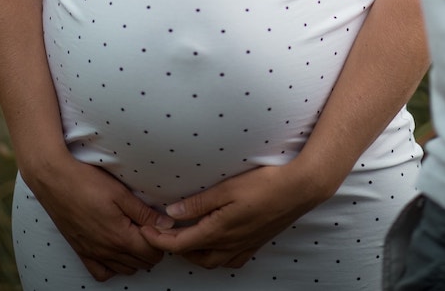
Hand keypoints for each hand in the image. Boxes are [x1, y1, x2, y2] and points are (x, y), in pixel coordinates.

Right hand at [25, 156, 168, 280]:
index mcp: (119, 237)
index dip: (162, 240)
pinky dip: (112, 267)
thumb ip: (144, 212)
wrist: (55, 180)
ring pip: (124, 269)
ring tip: (136, 235)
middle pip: (141, 263)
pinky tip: (116, 251)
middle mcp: (106, 251)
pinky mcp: (81, 251)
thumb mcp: (120, 193)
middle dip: (151, 248)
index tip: (162, 225)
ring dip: (135, 257)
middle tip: (151, 227)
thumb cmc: (87, 182)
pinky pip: (100, 273)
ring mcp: (93, 253)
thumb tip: (167, 224)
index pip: (151, 252)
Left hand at [139, 162, 325, 269]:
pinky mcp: (254, 243)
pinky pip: (229, 260)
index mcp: (218, 231)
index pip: (180, 244)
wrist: (300, 189)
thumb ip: (198, 202)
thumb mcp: (226, 188)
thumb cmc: (265, 184)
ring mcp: (243, 246)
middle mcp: (229, 245)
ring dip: (193, 252)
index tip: (145, 231)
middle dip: (174, 247)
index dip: (158, 239)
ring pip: (211, 261)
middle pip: (193, 256)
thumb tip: (171, 213)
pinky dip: (215, 255)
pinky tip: (216, 242)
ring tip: (185, 235)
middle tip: (162, 231)